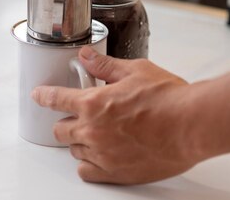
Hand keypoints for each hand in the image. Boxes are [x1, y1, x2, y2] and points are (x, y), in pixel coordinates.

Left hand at [31, 46, 201, 184]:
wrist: (191, 125)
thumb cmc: (168, 98)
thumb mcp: (135, 71)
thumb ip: (105, 66)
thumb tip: (86, 57)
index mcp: (93, 103)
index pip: (56, 99)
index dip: (44, 96)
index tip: (39, 95)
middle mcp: (92, 131)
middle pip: (60, 130)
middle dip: (64, 121)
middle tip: (77, 116)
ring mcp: (102, 154)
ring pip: (74, 151)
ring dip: (78, 141)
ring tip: (95, 133)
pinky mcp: (115, 173)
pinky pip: (87, 172)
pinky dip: (88, 164)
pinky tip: (97, 156)